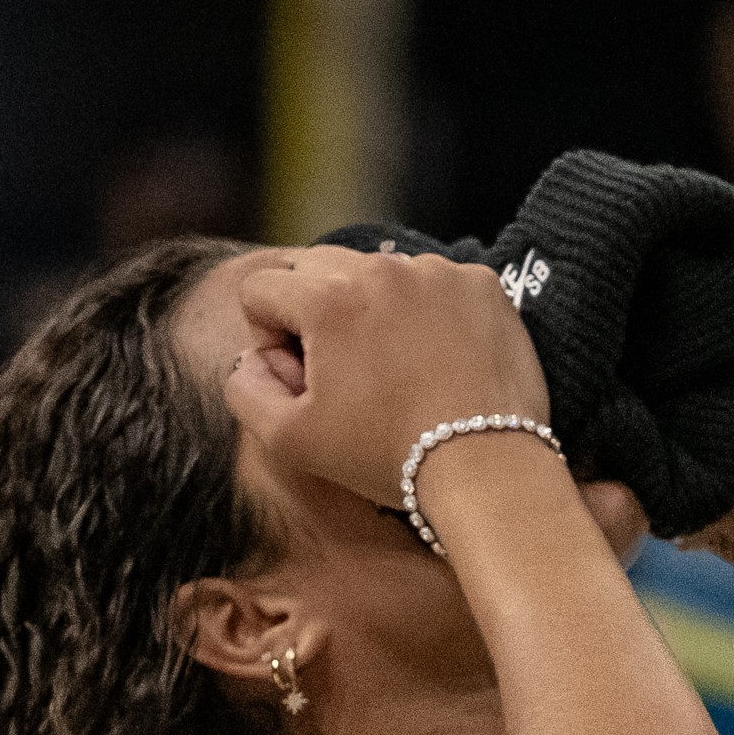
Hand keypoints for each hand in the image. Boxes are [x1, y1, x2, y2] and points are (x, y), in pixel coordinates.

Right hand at [224, 245, 550, 505]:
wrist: (487, 467)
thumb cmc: (386, 456)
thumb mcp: (290, 439)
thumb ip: (246, 388)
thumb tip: (254, 358)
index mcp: (325, 297)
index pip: (262, 290)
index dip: (269, 337)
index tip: (303, 376)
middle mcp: (381, 267)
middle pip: (318, 269)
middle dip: (317, 313)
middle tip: (347, 371)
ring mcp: (438, 271)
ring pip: (379, 273)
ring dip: (375, 308)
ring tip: (399, 367)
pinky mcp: (483, 283)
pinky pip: (436, 282)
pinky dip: (430, 312)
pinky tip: (441, 358)